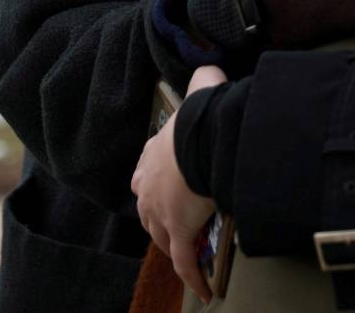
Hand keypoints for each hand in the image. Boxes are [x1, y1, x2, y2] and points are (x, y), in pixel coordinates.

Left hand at [132, 66, 226, 302]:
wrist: (203, 139)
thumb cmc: (201, 116)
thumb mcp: (201, 87)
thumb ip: (203, 77)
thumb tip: (211, 65)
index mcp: (152, 156)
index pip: (144, 176)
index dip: (152, 185)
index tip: (160, 190)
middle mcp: (150, 187)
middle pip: (149, 212)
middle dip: (160, 221)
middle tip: (176, 228)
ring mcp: (163, 213)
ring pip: (164, 238)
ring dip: (175, 247)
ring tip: (190, 257)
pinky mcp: (180, 233)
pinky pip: (187, 262)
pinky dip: (195, 277)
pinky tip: (204, 289)